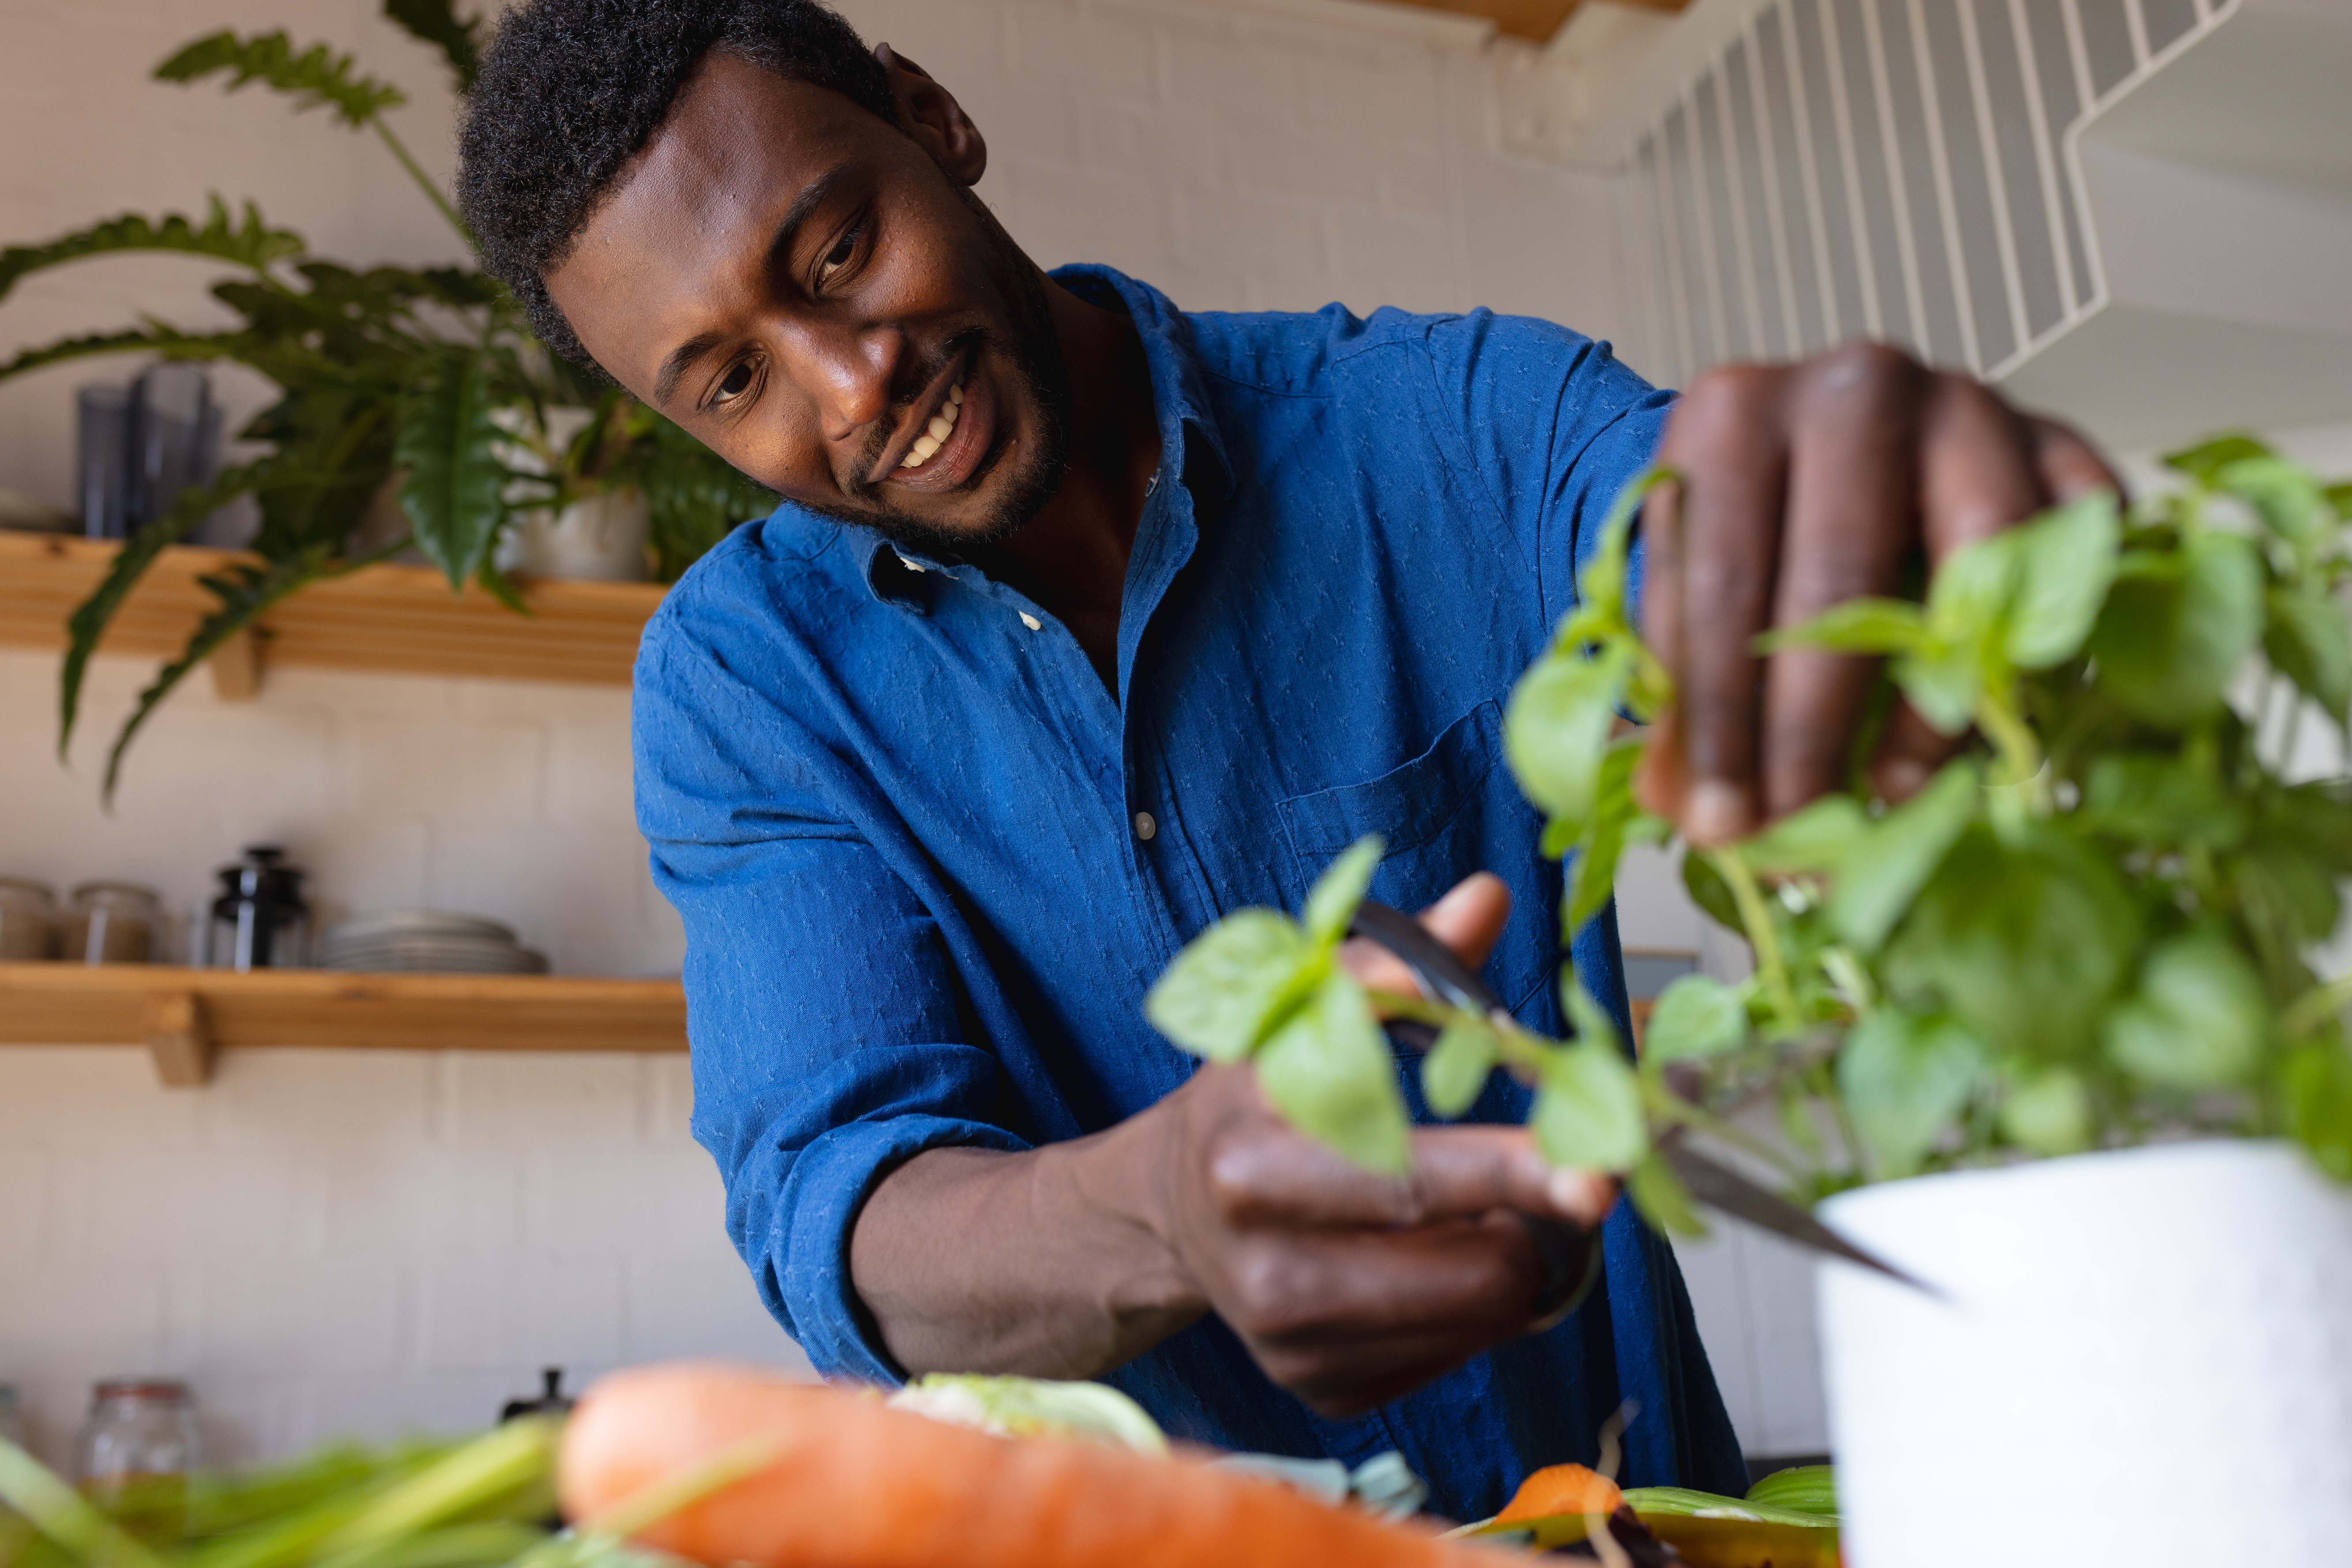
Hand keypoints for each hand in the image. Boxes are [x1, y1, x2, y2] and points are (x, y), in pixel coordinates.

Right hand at [1143, 874, 1616, 1416]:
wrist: (1171, 1206)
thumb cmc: (1260, 1094)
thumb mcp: (1304, 1012)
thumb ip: (1401, 962)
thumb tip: (1487, 899)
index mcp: (1255, 1155)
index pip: (1407, 1172)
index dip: (1509, 1170)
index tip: (1596, 1173)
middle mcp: (1263, 1260)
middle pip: (1462, 1267)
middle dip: (1531, 1222)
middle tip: (1567, 1184)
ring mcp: (1287, 1338)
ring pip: (1473, 1319)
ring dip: (1507, 1261)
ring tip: (1482, 1211)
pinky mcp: (1316, 1388)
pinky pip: (1450, 1362)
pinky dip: (1469, 1311)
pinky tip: (1433, 1260)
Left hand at [1634, 343, 2118, 843]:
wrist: (1837, 449)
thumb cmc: (1752, 536)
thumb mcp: (1688, 600)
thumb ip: (1680, 694)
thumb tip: (1695, 813)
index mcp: (1733, 414)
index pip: (1720, 584)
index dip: (1718, 719)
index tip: (1722, 822)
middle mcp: (1853, 389)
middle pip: (1837, 575)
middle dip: (1813, 725)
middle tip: (1803, 828)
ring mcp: (1968, 407)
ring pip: (1973, 560)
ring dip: (1933, 698)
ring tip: (1895, 790)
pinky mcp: (2059, 442)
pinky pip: (2075, 552)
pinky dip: (2047, 643)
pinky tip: (2000, 724)